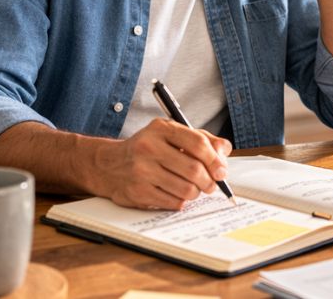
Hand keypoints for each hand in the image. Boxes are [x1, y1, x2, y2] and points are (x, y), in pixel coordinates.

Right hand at [90, 119, 231, 209]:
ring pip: (186, 190)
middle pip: (194, 170)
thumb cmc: (147, 149)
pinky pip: (173, 202)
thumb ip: (201, 138)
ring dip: (196, 193)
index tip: (222, 170)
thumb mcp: (171, 134)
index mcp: (161, 129)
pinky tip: (175, 193)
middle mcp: (149, 148)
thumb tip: (224, 151)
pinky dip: (181, 201)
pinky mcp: (137, 192)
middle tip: (211, 185)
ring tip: (193, 188)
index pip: (198, 143)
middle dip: (209, 181)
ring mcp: (141, 171)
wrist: (108, 164)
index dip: (215, 160)